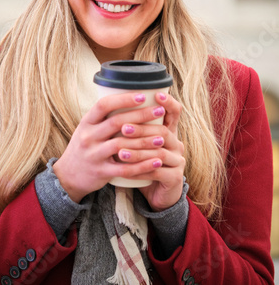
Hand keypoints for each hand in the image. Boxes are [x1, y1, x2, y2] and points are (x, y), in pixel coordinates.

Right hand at [53, 92, 168, 202]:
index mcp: (86, 122)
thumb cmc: (85, 146)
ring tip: (162, 137)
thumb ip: (104, 117)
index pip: (103, 105)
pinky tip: (156, 161)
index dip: (123, 99)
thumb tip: (130, 98)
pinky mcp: (101, 172)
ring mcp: (94, 155)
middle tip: (160, 111)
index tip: (142, 96)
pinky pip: (124, 169)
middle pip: (116, 122)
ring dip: (144, 141)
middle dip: (141, 115)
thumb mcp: (87, 128)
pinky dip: (142, 165)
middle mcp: (88, 137)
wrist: (68, 176)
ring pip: (122, 145)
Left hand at [117, 92, 184, 211]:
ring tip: (119, 151)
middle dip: (142, 129)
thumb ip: (131, 128)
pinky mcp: (175, 178)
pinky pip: (157, 172)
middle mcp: (177, 144)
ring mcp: (178, 161)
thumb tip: (109, 107)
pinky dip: (140, 170)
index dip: (169, 102)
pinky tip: (125, 170)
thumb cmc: (143, 164)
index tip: (156, 94)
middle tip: (123, 128)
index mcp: (169, 132)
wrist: (156, 194)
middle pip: (163, 132)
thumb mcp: (139, 144)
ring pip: (159, 153)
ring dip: (138, 151)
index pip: (175, 112)